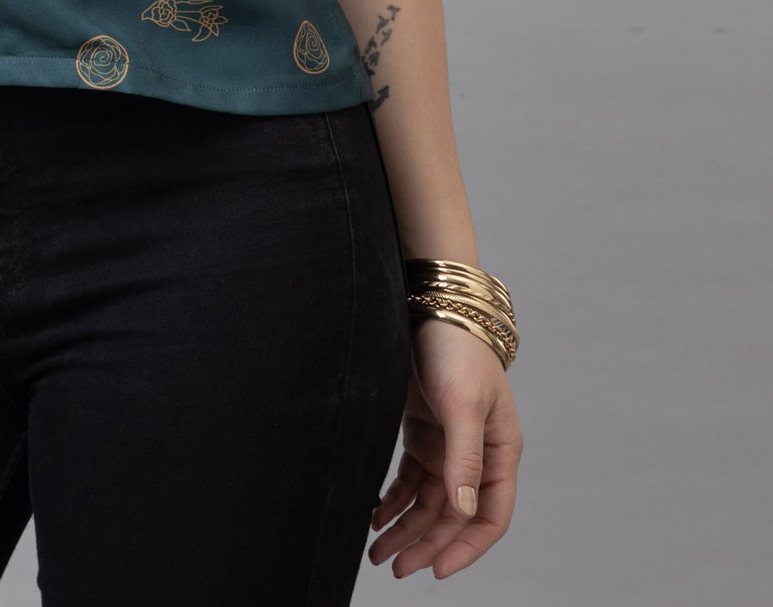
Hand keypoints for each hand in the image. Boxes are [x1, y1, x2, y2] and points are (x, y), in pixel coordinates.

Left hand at [368, 316, 522, 579]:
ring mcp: (448, 444)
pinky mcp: (422, 431)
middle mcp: (476, 454)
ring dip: (406, 527)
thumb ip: (464, 458)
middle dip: (425, 544)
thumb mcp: (463, 404)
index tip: (437, 570)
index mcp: (500, 452)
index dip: (466, 547)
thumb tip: (465, 511)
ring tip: (377, 552)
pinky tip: (375, 515)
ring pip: (428, 501)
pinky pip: (410, 479)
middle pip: (453, 515)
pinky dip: (395, 500)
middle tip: (394, 568)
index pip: (490, 516)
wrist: (430, 304)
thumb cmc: (456, 349)